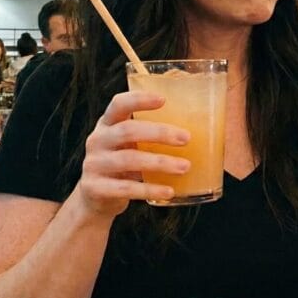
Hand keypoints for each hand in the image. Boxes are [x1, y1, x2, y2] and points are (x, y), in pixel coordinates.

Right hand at [73, 91, 191, 218]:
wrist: (96, 197)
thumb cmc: (125, 164)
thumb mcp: (131, 145)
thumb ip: (152, 136)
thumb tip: (203, 131)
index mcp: (108, 125)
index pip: (118, 104)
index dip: (138, 99)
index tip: (163, 99)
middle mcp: (97, 141)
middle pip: (128, 131)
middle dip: (159, 133)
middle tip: (186, 138)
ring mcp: (94, 164)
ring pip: (129, 160)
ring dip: (160, 163)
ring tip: (185, 167)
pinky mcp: (95, 188)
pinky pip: (126, 188)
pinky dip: (150, 189)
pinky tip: (169, 191)